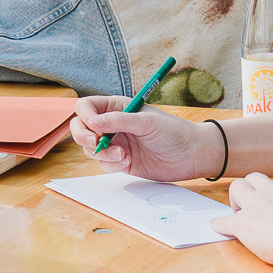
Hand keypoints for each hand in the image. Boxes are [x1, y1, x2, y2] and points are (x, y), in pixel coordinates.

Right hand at [69, 97, 223, 181]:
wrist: (191, 155)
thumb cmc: (172, 132)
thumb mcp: (146, 122)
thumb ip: (118, 121)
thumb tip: (92, 122)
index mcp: (116, 107)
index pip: (86, 107)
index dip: (85, 116)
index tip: (94, 126)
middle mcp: (112, 124)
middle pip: (81, 128)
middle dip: (84, 136)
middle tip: (96, 143)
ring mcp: (115, 143)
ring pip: (90, 149)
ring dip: (102, 153)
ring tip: (124, 155)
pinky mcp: (120, 161)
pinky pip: (103, 164)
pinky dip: (111, 165)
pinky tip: (129, 162)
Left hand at [210, 173, 272, 266]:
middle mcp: (271, 190)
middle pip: (254, 178)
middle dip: (252, 188)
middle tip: (253, 201)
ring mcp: (254, 204)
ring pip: (237, 188)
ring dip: (236, 198)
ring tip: (238, 210)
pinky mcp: (241, 222)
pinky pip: (225, 220)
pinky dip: (221, 223)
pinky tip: (218, 225)